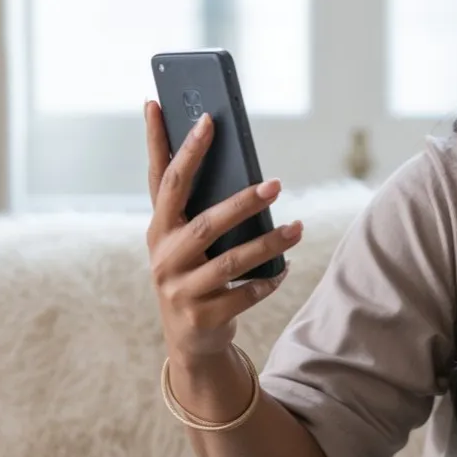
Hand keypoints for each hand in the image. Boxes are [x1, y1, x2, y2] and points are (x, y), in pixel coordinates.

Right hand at [143, 101, 301, 361]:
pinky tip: (285, 270)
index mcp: (159, 229)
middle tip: (276, 184)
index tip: (197, 116)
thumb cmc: (194, 275)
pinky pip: (243, 295)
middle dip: (241, 203)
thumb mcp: (187, 242)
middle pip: (205, 223)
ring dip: (268, 244)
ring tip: (297, 228)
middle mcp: (163, 257)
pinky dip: (268, 281)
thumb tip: (244, 168)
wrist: (189, 340)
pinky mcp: (201, 317)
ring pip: (230, 262)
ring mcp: (179, 290)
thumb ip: (202, 209)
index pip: (165, 180)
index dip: (174, 146)